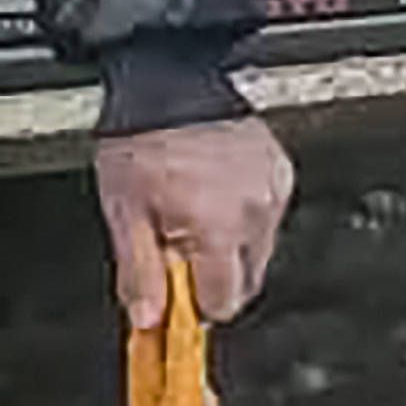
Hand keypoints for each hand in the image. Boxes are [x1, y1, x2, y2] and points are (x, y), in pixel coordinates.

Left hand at [94, 117, 292, 329]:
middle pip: (248, 278)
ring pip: (259, 248)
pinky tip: (215, 195)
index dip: (196, 308)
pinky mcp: (281, 171)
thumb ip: (140, 274)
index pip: (225, 299)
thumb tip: (149, 320)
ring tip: (194, 216)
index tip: (176, 301)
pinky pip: (268, 215)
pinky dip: (244, 216)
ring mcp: (273, 189)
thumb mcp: (124, 217)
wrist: (171, 85)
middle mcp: (255, 210)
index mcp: (218, 227)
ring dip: (230, 247)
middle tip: (177, 252)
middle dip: (214, 277)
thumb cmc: (143, 144)